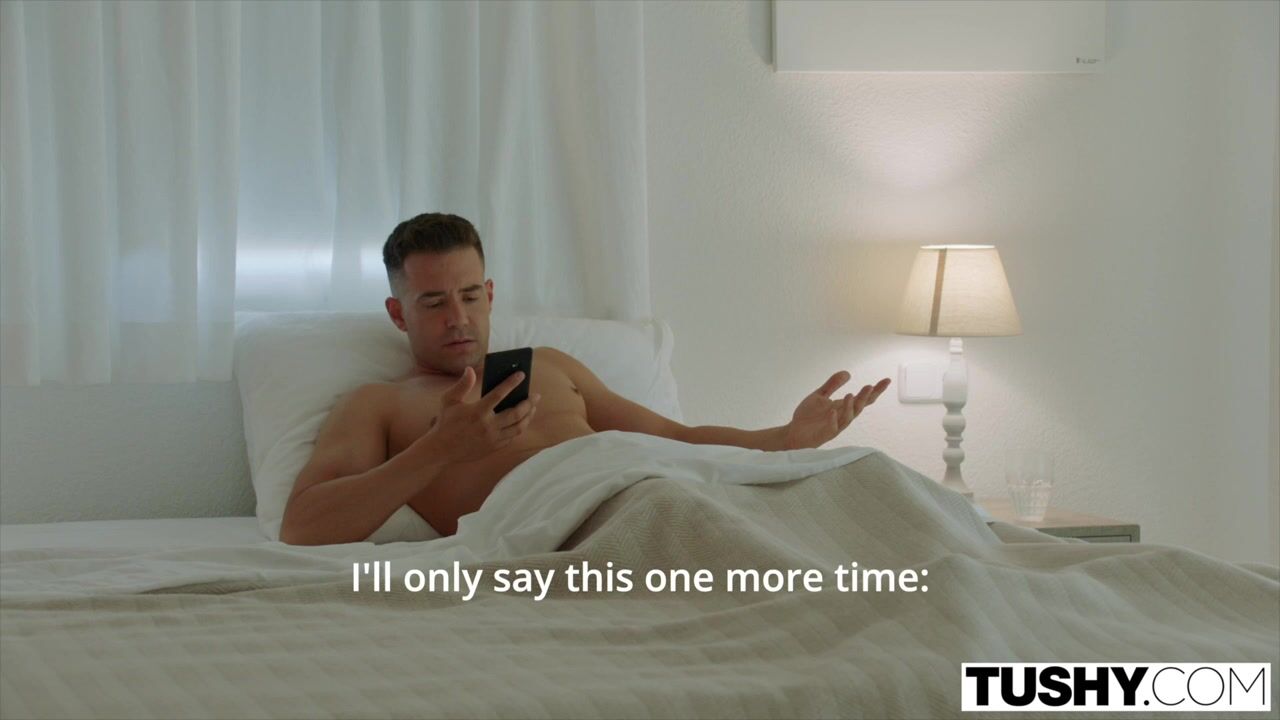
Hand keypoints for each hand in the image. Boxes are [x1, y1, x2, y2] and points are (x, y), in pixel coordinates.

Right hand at [424, 367, 539, 463]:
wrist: (441, 450)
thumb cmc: (445, 422)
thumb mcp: (449, 400)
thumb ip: (462, 385)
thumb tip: (470, 369)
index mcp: (477, 412)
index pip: (499, 394)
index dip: (511, 383)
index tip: (521, 374)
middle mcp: (488, 426)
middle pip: (515, 413)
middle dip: (528, 403)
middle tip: (536, 395)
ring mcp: (493, 439)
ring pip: (518, 427)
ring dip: (528, 416)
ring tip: (532, 407)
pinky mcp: (494, 447)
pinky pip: (512, 437)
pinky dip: (520, 427)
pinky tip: (522, 420)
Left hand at [783, 371, 889, 449]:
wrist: (794, 432)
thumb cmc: (808, 416)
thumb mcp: (820, 396)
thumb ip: (832, 385)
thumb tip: (848, 373)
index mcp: (843, 407)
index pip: (863, 398)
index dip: (876, 390)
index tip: (887, 380)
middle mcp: (842, 416)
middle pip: (859, 407)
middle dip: (865, 397)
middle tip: (870, 386)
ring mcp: (835, 425)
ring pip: (848, 417)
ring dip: (850, 407)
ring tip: (850, 395)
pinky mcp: (825, 434)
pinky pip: (831, 427)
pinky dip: (833, 420)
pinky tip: (832, 411)